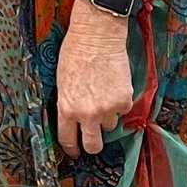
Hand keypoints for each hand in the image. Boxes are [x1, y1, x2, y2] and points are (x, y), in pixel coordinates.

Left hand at [55, 15, 132, 158]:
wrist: (96, 36)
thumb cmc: (75, 53)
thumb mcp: (62, 83)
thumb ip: (68, 106)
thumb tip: (73, 121)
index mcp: (66, 109)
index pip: (67, 140)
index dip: (72, 148)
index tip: (75, 150)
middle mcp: (87, 114)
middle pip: (93, 146)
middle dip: (93, 145)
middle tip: (94, 137)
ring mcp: (107, 109)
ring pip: (110, 125)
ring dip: (108, 115)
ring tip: (103, 94)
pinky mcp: (124, 101)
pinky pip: (123, 110)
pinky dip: (120, 102)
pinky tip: (113, 84)